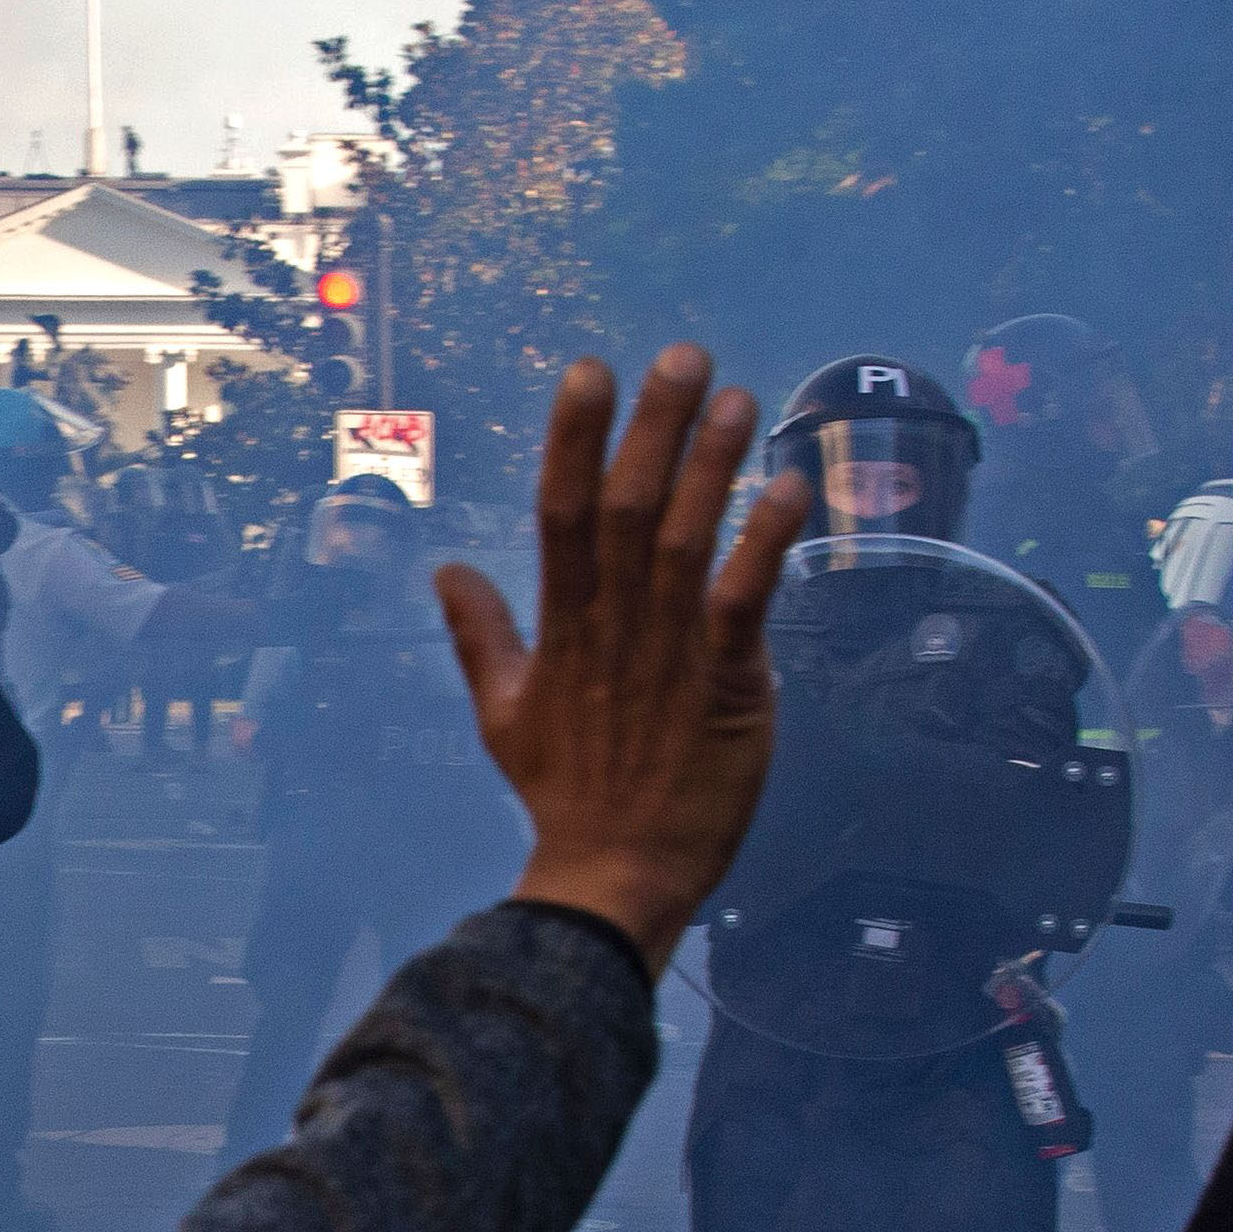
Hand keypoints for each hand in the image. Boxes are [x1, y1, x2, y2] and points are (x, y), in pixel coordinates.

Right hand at [437, 348, 806, 969]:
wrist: (616, 875)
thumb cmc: (566, 795)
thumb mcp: (502, 712)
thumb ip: (479, 633)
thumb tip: (445, 571)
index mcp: (561, 627)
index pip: (561, 513)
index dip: (574, 438)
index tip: (589, 370)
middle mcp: (613, 628)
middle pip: (629, 508)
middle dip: (655, 427)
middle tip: (684, 355)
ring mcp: (669, 655)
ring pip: (686, 542)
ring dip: (713, 467)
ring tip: (737, 399)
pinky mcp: (725, 686)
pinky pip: (745, 602)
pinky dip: (764, 544)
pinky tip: (787, 489)